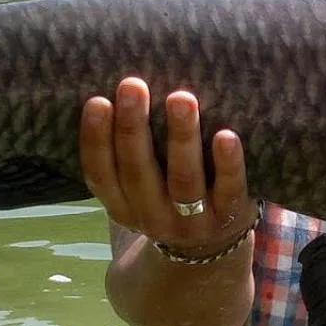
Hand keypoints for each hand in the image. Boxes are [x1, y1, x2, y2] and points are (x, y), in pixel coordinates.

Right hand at [80, 77, 256, 254]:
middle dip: (134, 127)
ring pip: (183, 180)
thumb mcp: (141, 182)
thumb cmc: (169, 191)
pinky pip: (229, 189)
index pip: (100, 174)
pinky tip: (226, 135)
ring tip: (181, 98)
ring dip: (181, 137)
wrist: (213, 244)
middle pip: (138, 172)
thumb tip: (120, 82)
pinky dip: (227, 163)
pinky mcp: (229, 216)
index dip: (95, 140)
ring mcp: (192, 222)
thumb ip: (130, 147)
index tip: (97, 101)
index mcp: (122, 205)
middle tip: (133, 85)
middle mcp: (152, 217)